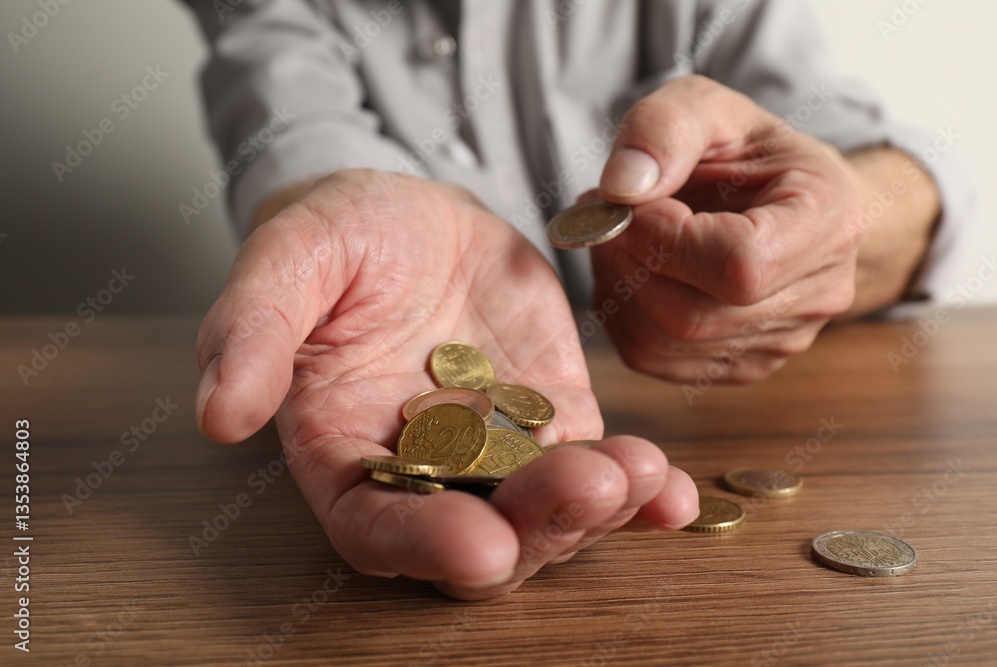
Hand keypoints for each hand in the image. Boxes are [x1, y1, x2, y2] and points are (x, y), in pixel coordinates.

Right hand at [195, 170, 698, 598]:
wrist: (414, 214)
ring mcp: (499, 454)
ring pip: (550, 514)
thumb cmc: (339, 238)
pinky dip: (640, 489)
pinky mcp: (556, 422)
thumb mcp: (289, 261)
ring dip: (602, 508)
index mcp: (346, 453)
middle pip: (482, 537)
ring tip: (644, 473)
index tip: (476, 548)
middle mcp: (425, 474)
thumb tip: (219, 413)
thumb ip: (253, 331)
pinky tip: (675, 490)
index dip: (421, 546)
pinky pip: (600, 469)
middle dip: (538, 528)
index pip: (376, 527)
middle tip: (588, 489)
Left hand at [593, 75, 864, 383]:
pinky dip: (623, 314)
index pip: (738, 264)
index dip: (664, 239)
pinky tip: (630, 270)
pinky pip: (655, 359)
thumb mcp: (709, 107)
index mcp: (826, 219)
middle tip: (605, 216)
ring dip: (617, 287)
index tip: (632, 202)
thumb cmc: (748, 151)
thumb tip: (621, 188)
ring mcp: (782, 340)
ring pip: (664, 343)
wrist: (781, 197)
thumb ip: (664, 129)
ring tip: (616, 236)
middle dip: (628, 262)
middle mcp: (816, 294)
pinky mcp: (742, 365)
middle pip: (693, 315)